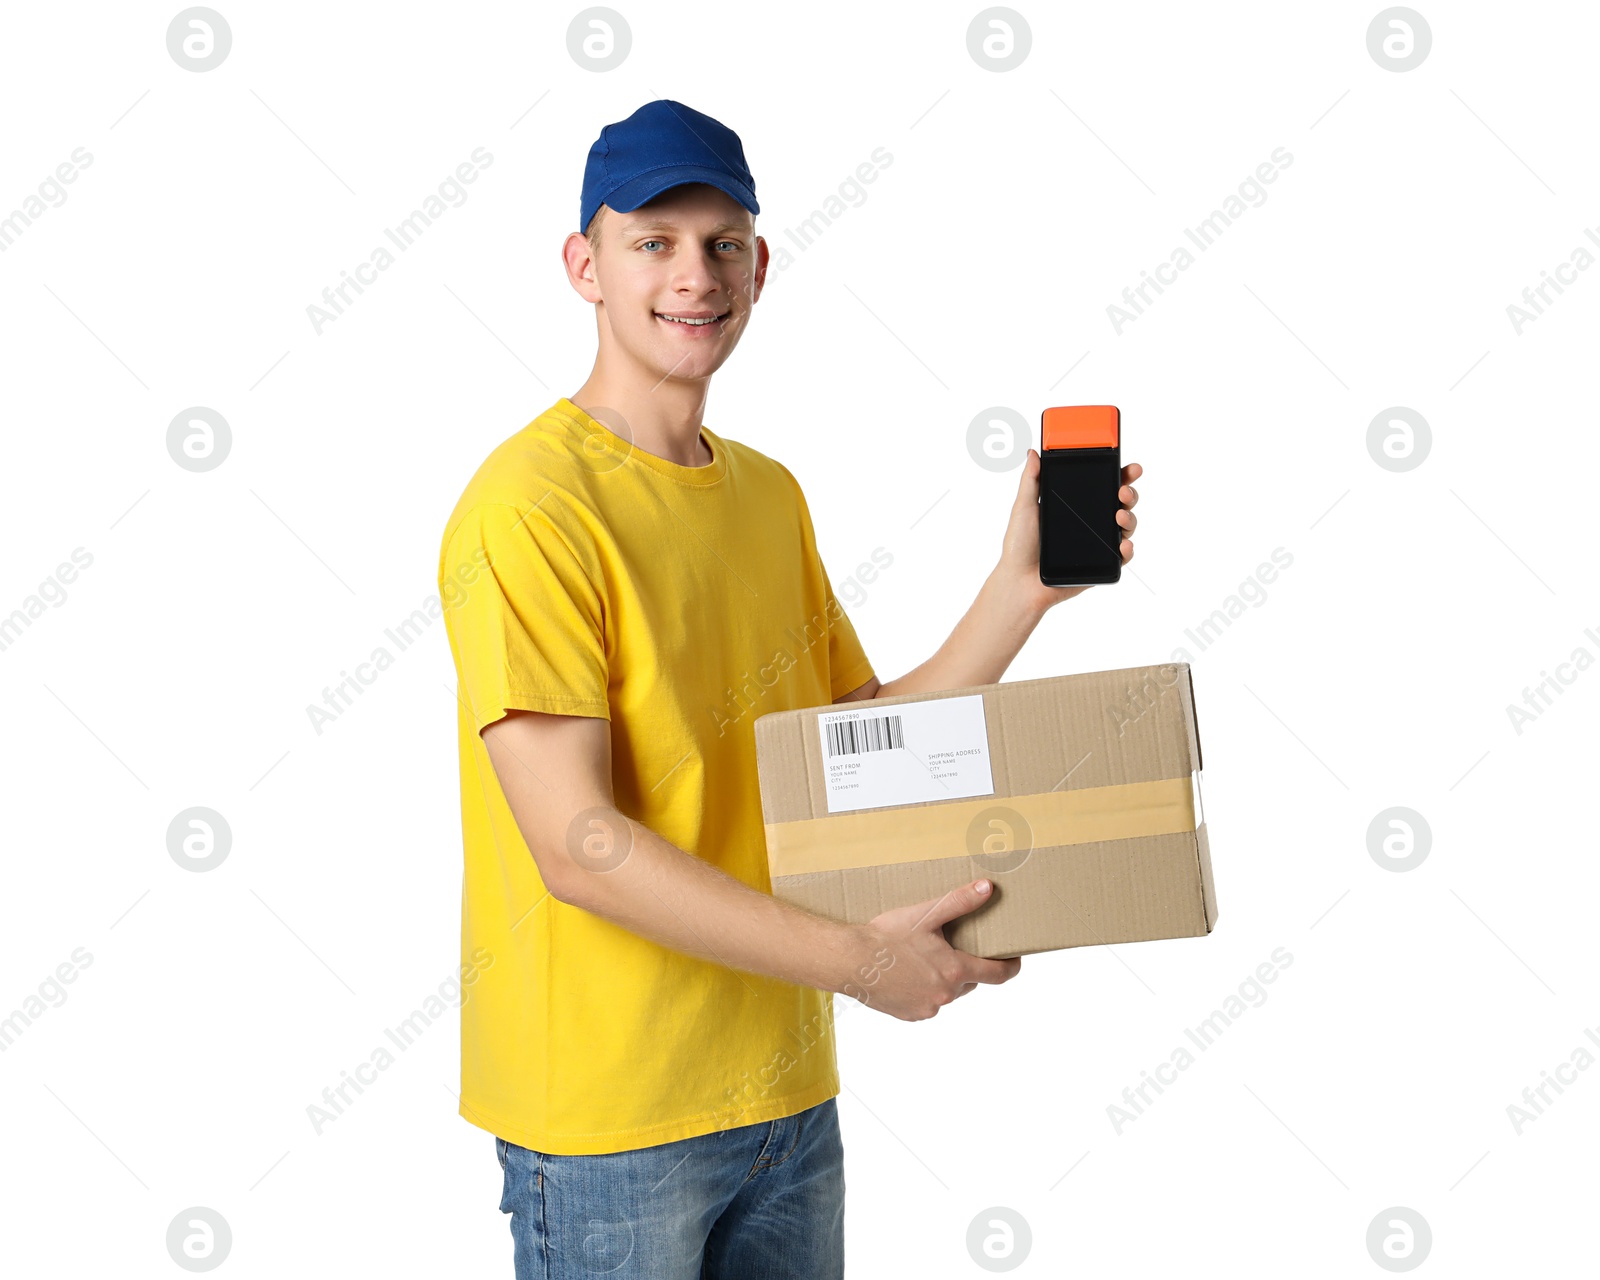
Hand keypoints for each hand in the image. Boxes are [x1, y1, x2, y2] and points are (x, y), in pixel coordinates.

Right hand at [844, 879, 1022, 1020]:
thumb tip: (988, 888)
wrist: (849, 961)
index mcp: (954, 971)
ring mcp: (927, 1008)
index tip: (1014, 959)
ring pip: (947, 993)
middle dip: (964, 966)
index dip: (1010, 966)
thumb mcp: (925, 914)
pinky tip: (906, 974)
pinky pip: (926, 1003)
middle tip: (949, 946)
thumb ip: (960, 902)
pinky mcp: (909, 1015)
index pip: (997, 974)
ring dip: (942, 978)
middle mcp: (945, 995)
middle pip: (969, 981)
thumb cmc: (886, 936)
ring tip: (921, 958)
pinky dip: (923, 990)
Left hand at [997, 450, 1142, 611]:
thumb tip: (1033, 453)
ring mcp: (1097, 543)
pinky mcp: (1101, 564)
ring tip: (1119, 515)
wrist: (1020, 582)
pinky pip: (1122, 555)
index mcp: (1075, 505)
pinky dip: (1127, 548)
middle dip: (1129, 492)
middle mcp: (1089, 522)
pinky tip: (1122, 544)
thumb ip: (1031, 480)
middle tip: (1123, 491)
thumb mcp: (1024, 507)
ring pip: (1126, 526)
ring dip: (1130, 517)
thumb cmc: (1019, 546)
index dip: (1119, 474)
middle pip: (1120, 502)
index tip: (1128, 466)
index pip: (1102, 484)